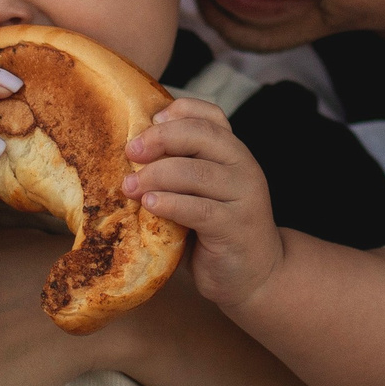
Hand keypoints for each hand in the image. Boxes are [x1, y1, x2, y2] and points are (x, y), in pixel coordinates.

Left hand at [123, 98, 285, 310]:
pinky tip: (149, 205)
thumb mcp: (201, 192)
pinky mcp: (236, 228)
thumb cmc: (215, 230)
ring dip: (156, 175)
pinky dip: (170, 204)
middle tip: (130, 152)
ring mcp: (244, 197)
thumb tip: (130, 152)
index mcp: (233, 152)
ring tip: (129, 186)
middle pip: (201, 136)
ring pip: (196, 172)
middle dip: (159, 139)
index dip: (178, 111)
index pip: (211, 115)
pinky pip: (199, 209)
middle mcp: (244, 167)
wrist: (255, 275)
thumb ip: (180, 169)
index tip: (149, 121)